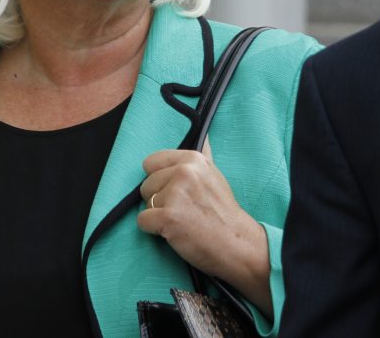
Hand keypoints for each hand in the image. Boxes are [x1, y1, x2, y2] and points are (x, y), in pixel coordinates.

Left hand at [137, 139, 272, 317]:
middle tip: (184, 210)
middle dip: (159, 199)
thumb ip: (203, 155)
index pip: (151, 162)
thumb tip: (203, 134)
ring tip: (183, 221)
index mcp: (193, 159)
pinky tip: (175, 232)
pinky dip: (154, 230)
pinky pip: (142, 221)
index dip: (160, 180)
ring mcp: (176, 194)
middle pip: (146, 184)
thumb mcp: (214, 175)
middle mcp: (184, 172)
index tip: (178, 192)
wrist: (236, 244)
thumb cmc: (223, 213)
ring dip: (158, 215)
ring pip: (145, 203)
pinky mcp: (168, 217)